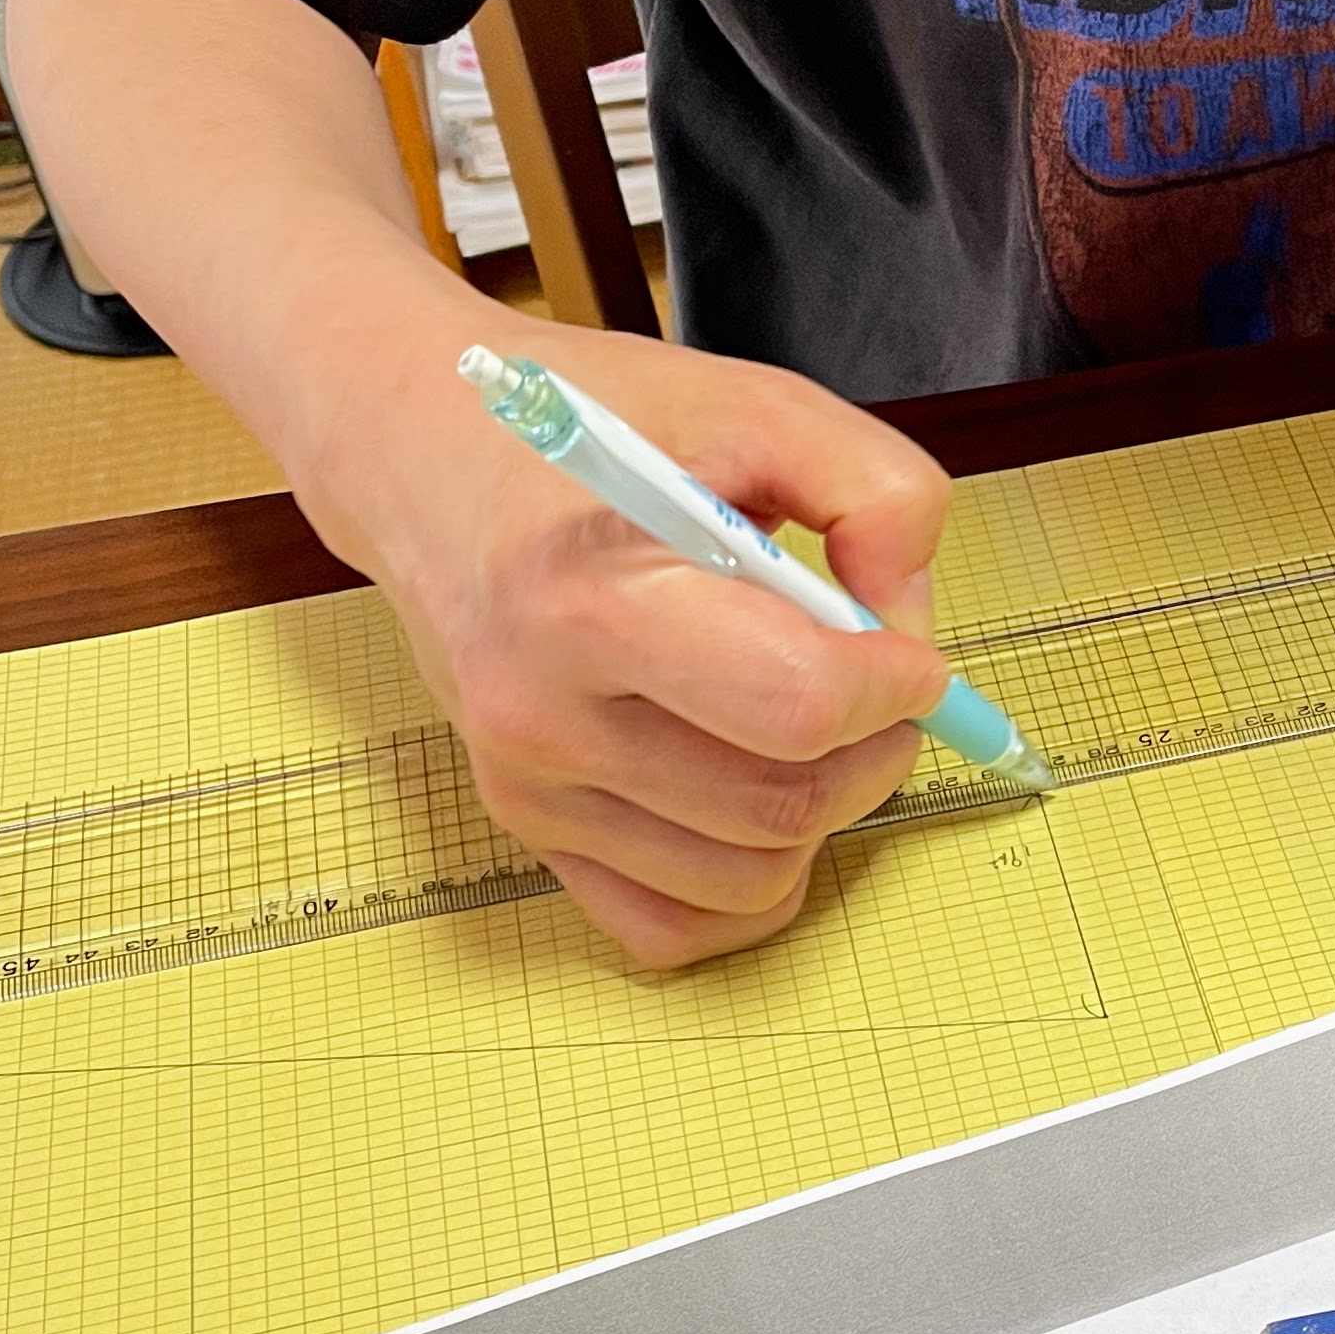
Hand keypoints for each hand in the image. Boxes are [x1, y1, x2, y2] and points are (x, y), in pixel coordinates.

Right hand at [291, 319, 952, 968]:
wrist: (426, 448)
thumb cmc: (593, 426)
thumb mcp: (758, 406)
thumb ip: (876, 489)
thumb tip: (909, 618)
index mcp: (593, 601)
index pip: (800, 707)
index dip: (895, 685)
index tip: (908, 650)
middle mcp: (544, 713)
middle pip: (784, 805)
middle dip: (875, 750)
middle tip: (879, 684)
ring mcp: (528, 787)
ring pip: (749, 878)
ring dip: (824, 812)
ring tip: (811, 721)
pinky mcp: (529, 829)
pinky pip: (676, 927)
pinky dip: (749, 882)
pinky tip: (757, 790)